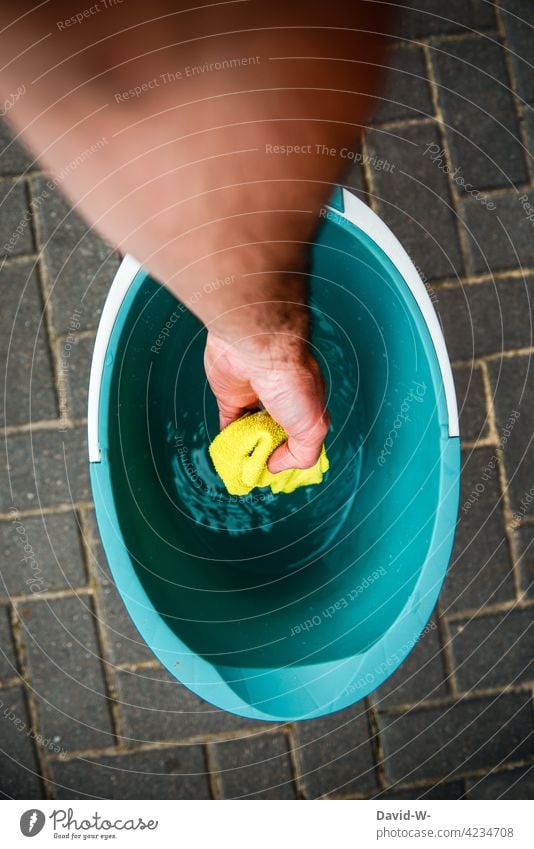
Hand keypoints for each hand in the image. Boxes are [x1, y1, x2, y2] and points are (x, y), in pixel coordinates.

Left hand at [204, 329, 329, 472]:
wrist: (257, 348)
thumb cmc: (292, 382)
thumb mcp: (312, 426)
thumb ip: (303, 453)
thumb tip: (277, 465)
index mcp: (307, 406)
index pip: (301, 438)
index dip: (291, 456)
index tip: (278, 472)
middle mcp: (282, 402)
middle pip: (274, 436)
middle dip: (268, 455)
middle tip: (257, 473)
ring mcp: (256, 398)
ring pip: (251, 431)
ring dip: (247, 449)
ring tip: (241, 468)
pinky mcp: (231, 395)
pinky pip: (229, 423)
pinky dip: (228, 439)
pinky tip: (228, 453)